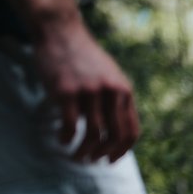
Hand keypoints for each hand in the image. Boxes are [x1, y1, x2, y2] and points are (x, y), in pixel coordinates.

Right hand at [33, 18, 140, 162]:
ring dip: (85, 151)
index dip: (122, 151)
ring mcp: (89, 92)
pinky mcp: (66, 92)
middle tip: (93, 160)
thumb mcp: (111, 76)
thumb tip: (118, 132)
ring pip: (93, 134)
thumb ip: (117, 101)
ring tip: (77, 156)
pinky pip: (70, 125)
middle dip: (105, 154)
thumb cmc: (85, 58)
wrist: (61, 32)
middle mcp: (111, 93)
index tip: (111, 160)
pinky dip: (66, 138)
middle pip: (115, 136)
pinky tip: (62, 140)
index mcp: (124, 92)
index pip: (131, 132)